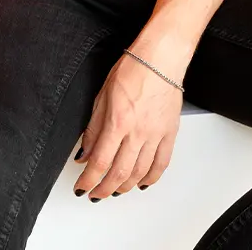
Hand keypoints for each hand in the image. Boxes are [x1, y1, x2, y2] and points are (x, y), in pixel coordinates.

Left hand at [74, 53, 182, 200]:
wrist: (160, 58)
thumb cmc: (133, 69)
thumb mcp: (102, 95)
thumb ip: (93, 128)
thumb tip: (85, 152)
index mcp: (118, 122)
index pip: (99, 162)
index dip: (88, 180)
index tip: (82, 187)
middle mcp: (137, 132)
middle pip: (119, 173)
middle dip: (104, 189)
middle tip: (96, 193)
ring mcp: (155, 134)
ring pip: (140, 173)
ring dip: (125, 187)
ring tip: (115, 190)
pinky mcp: (170, 133)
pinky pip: (161, 163)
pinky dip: (151, 178)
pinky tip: (142, 182)